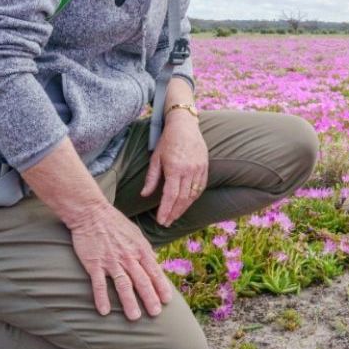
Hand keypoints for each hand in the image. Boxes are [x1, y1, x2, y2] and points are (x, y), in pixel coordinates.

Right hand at [66, 203, 173, 319]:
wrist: (91, 213)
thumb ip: (145, 250)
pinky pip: (98, 284)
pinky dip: (101, 298)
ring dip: (129, 302)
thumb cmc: (115, 223)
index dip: (161, 286)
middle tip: (155, 314)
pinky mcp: (94, 264)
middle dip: (150, 298)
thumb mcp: (136, 234)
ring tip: (134, 317)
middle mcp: (128, 257)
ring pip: (123, 284)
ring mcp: (111, 261)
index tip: (167, 301)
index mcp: (140, 249)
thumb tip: (155, 262)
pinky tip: (104, 311)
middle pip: (142, 281)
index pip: (154, 271)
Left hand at [143, 109, 209, 225]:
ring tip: (174, 216)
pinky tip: (186, 204)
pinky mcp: (205, 167)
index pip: (170, 196)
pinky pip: (200, 187)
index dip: (165, 210)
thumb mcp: (155, 158)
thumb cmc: (167, 141)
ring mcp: (199, 169)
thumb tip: (144, 195)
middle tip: (166, 223)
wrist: (185, 125)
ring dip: (183, 208)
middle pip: (182, 199)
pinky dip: (193, 198)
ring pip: (193, 195)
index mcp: (175, 168)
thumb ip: (151, 178)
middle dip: (174, 213)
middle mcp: (189, 170)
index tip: (161, 220)